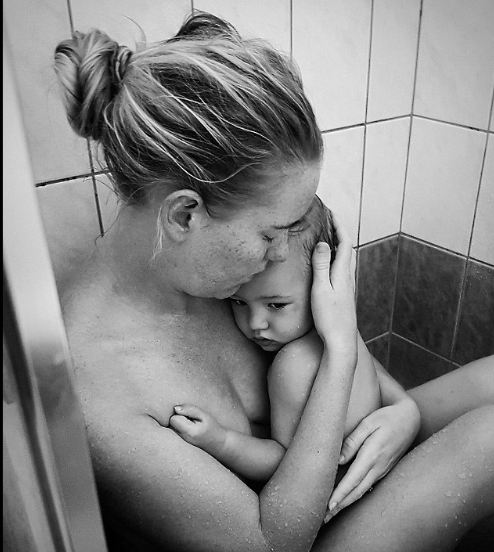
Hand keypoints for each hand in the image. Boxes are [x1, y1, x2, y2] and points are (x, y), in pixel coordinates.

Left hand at [169, 404, 227, 455]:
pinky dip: (178, 427)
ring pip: (170, 427)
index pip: (173, 419)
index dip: (179, 413)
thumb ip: (190, 410)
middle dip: (177, 417)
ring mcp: (180, 441)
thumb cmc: (212, 427)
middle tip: (190, 419)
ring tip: (190, 423)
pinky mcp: (180, 441)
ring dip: (177, 422)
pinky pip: (173, 431)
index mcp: (188, 432)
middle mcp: (181, 439)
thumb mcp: (204, 415)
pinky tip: (188, 427)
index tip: (189, 414)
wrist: (217, 443)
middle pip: (170, 423)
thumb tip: (174, 408)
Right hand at [311, 215, 356, 355]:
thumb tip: (322, 243)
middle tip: (330, 222)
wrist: (340, 342)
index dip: (338, 225)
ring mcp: (348, 288)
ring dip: (340, 246)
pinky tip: (330, 266)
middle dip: (340, 233)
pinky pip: (343, 271)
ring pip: (347, 261)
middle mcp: (348, 278)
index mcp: (342, 273)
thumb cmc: (329, 317)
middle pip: (348, 249)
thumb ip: (321, 265)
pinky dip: (338, 260)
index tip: (331, 212)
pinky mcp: (345, 297)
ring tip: (329, 239)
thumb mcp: (321, 289)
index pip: (344, 242)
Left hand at [324, 398, 419, 521]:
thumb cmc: (387, 417)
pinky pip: (367, 486)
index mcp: (372, 454)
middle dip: (340, 506)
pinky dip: (355, 495)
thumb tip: (339, 459)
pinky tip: (346, 499)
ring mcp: (382, 470)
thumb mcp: (368, 423)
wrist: (410, 419)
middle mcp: (378, 466)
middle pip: (356, 491)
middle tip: (323, 517)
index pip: (353, 479)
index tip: (329, 505)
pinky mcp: (383, 469)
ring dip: (346, 503)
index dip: (341, 493)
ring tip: (331, 513)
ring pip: (362, 491)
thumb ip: (353, 441)